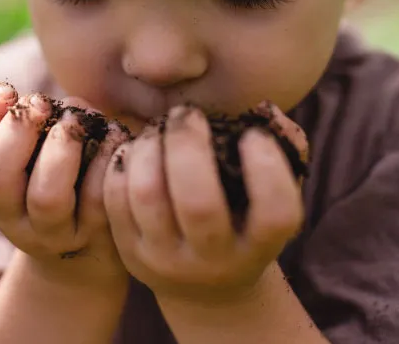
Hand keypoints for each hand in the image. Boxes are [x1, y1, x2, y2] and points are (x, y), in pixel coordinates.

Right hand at [0, 82, 129, 288]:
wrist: (91, 251)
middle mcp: (14, 218)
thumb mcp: (35, 158)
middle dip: (16, 130)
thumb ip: (36, 125)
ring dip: (60, 148)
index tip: (6, 91)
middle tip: (40, 103)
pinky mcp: (97, 234)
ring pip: (47, 196)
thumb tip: (61, 104)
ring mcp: (55, 233)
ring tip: (75, 120)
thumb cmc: (62, 182)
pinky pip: (97, 196)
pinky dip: (105, 157)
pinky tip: (115, 135)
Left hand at [103, 103, 307, 304]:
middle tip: (188, 114)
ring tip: (158, 128)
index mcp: (259, 247)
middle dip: (187, 144)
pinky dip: (122, 161)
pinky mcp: (127, 250)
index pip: (274, 214)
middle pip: (197, 203)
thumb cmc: (243, 223)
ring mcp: (164, 258)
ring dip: (149, 148)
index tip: (254, 135)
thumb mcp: (272, 200)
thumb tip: (266, 111)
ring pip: (147, 195)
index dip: (267, 168)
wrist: (202, 287)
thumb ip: (284, 152)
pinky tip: (137, 146)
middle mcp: (212, 260)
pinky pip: (114, 197)